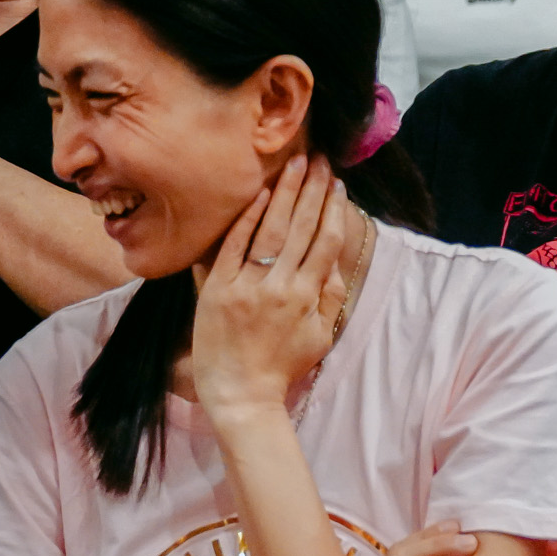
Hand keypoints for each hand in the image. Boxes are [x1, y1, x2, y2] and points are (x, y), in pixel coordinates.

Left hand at [191, 155, 349, 418]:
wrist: (241, 395)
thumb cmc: (283, 367)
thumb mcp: (321, 336)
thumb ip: (331, 297)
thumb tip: (336, 261)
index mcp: (308, 297)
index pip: (325, 242)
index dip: (333, 210)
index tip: (338, 184)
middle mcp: (281, 287)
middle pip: (301, 228)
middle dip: (313, 190)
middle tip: (319, 160)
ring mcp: (247, 286)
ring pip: (271, 230)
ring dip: (287, 193)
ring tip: (296, 164)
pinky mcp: (218, 289)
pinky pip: (234, 247)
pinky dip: (248, 219)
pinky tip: (262, 194)